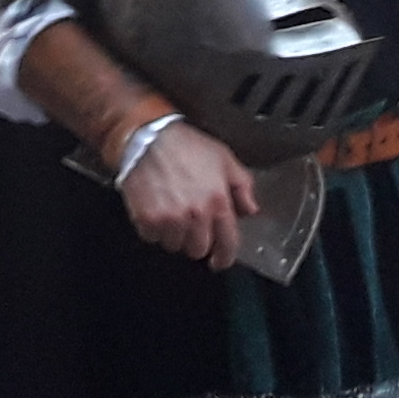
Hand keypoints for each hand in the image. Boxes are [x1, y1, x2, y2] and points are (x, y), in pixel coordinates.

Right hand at [118, 124, 255, 267]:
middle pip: (198, 250)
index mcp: (218, 202)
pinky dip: (153, 228)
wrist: (147, 138)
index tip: (220, 260)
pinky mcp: (148, 220)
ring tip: (171, 210)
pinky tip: (155, 208)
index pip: (227, 243)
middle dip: (195, 240)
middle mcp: (196, 215)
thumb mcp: (224, 158)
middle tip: (190, 222)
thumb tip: (251, 210)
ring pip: (174, 245)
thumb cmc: (186, 146)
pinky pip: (152, 238)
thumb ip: (242, 186)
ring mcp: (170, 220)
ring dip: (173, 234)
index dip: (224, 256)